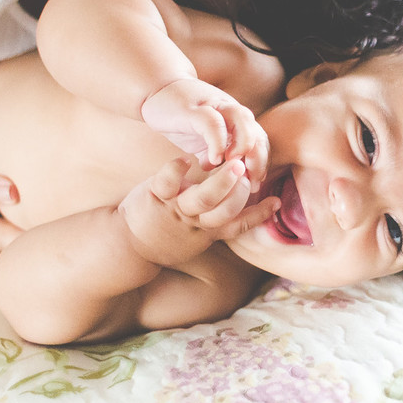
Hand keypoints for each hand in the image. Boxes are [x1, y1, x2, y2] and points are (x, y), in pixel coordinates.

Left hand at [119, 157, 279, 267]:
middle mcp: (194, 222)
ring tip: (233, 163)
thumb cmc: (164, 236)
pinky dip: (178, 169)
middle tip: (249, 172)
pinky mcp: (155, 195)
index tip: (277, 202)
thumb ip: (215, 224)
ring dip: (221, 181)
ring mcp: (175, 209)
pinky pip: (168, 181)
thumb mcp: (194, 239)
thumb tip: (238, 212)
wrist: (125, 244)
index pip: (238, 225)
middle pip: (225, 212)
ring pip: (203, 198)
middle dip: (240, 193)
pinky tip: (187, 158)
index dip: (259, 215)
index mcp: (206, 231)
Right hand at [140, 78, 268, 187]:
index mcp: (236, 121)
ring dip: (243, 147)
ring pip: (242, 122)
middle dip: (258, 161)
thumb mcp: (202, 140)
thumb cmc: (182, 116)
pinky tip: (213, 161)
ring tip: (234, 168)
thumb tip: (222, 177)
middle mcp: (230, 112)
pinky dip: (217, 142)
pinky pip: (212, 123)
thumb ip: (214, 155)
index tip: (254, 185)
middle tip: (250, 183)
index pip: (260, 143)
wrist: (157, 87)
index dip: (261, 165)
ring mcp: (214, 107)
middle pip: (257, 134)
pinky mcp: (194, 109)